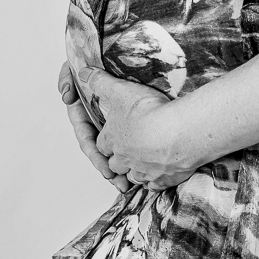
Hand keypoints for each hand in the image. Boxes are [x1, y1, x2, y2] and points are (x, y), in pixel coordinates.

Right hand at [58, 62, 129, 192]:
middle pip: (99, 149)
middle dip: (105, 166)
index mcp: (85, 110)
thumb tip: (66, 95)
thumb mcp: (82, 67)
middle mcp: (97, 118)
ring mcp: (112, 120)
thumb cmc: (96, 58)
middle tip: (115, 179)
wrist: (120, 48)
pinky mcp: (126, 120)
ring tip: (126, 184)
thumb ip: (69, 78)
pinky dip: (131, 157)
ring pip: (113, 149)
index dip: (93, 151)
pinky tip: (138, 170)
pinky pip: (128, 142)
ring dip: (117, 167)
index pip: (86, 136)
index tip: (102, 162)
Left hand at [79, 65, 197, 191]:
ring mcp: (144, 171)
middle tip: (127, 152)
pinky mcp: (163, 178)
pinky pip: (155, 185)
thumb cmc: (148, 112)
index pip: (101, 143)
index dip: (105, 140)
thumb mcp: (120, 91)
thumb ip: (101, 82)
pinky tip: (161, 173)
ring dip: (136, 171)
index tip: (110, 136)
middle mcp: (124, 158)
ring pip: (134, 176)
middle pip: (115, 164)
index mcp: (112, 139)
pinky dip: (156, 180)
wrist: (176, 133)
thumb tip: (83, 73)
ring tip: (143, 163)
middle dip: (119, 159)